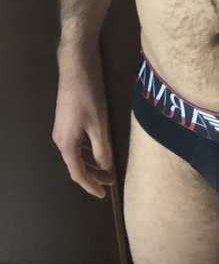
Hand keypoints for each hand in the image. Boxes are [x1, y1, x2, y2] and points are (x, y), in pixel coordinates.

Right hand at [52, 45, 115, 199]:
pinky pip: (77, 143)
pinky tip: (101, 150)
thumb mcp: (99, 126)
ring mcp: (62, 130)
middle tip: (111, 181)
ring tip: (109, 168)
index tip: (104, 194)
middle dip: (94, 175)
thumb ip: (103, 150)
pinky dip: (89, 150)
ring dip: (92, 162)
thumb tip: (106, 169)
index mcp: (66, 144)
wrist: (76, 69)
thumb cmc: (88, 97)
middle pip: (76, 165)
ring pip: (77, 154)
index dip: (91, 185)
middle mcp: (60, 140)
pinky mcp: (67, 121)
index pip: (78, 173)